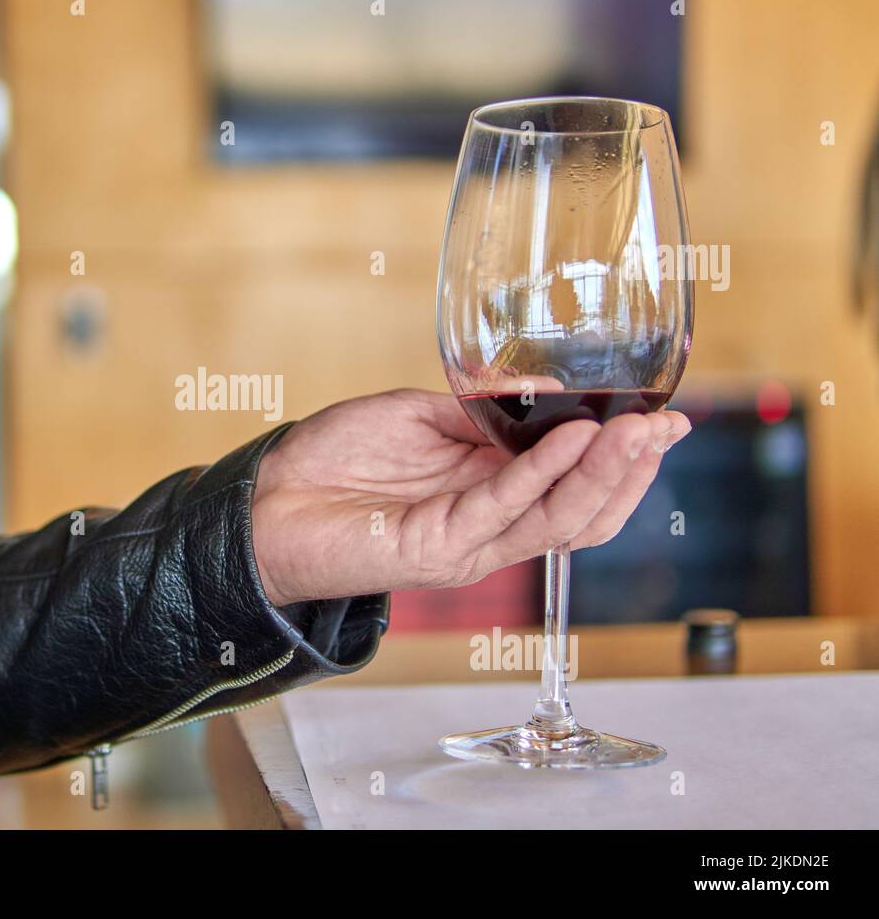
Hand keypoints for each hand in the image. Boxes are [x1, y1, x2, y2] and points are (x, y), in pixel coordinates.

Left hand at [250, 388, 689, 605]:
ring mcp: (468, 540)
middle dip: (630, 468)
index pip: (575, 484)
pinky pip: (502, 507)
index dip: (623, 458)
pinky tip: (572, 436)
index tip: (665, 415)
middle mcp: (489, 522)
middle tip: (667, 423)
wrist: (267, 500)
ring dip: (603, 472)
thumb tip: (548, 388)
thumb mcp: (416, 414)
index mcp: (488, 489)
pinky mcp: (438, 546)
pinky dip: (540, 472)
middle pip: (582, 509)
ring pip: (557, 517)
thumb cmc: (333, 461)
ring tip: (637, 428)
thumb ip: (478, 407)